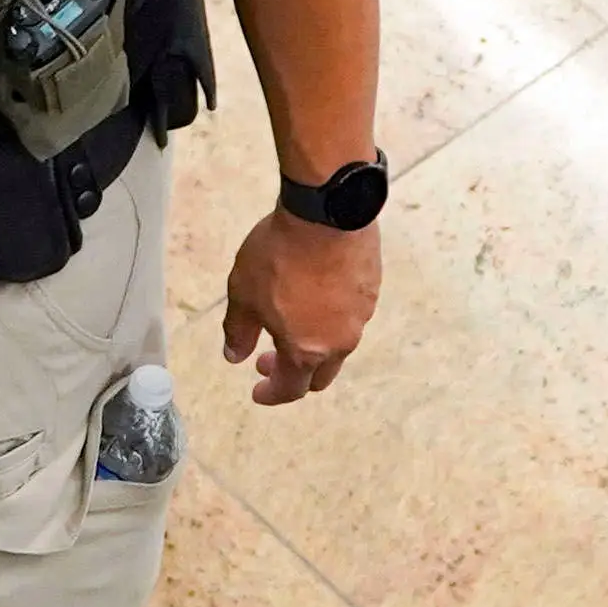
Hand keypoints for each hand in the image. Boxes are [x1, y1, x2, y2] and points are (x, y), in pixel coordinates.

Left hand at [221, 210, 379, 403]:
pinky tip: (313, 297)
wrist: (327, 212)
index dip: (271, 394)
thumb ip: (239, 331)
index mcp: (307, 350)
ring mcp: (362, 316)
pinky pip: (350, 316)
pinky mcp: (372, 290)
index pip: (291, 389)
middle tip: (268, 358)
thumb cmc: (280, 255)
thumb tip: (235, 357)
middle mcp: (341, 341)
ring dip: (313, 345)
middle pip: (319, 375)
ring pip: (337, 345)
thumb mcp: (244, 295)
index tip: (258, 390)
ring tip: (288, 321)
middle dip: (293, 374)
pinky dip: (330, 319)